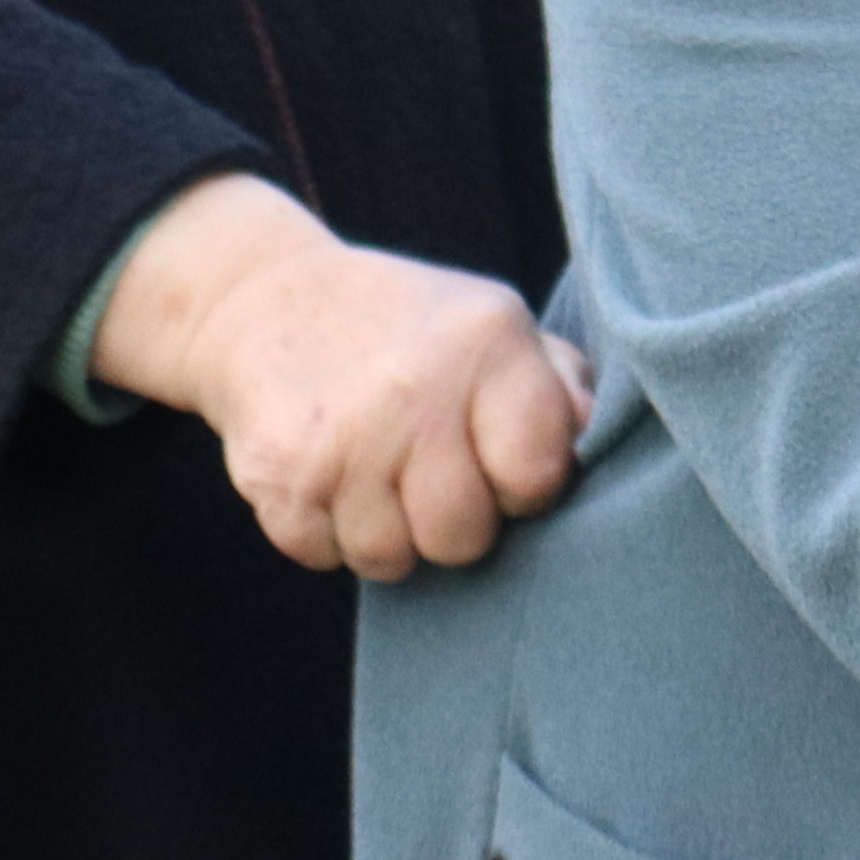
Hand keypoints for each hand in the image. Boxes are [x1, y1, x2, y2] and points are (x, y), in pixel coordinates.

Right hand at [89, 172, 592, 579]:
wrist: (263, 300)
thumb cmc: (406, 331)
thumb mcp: (491, 327)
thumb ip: (560, 385)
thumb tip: (596, 442)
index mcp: (486, 340)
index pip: (537, 477)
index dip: (519, 485)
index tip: (494, 459)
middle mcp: (415, 386)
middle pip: (461, 537)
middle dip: (447, 520)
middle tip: (423, 470)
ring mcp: (342, 435)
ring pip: (389, 560)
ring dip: (381, 530)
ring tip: (369, 466)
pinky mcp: (277, 472)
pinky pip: (322, 556)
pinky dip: (322, 529)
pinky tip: (323, 471)